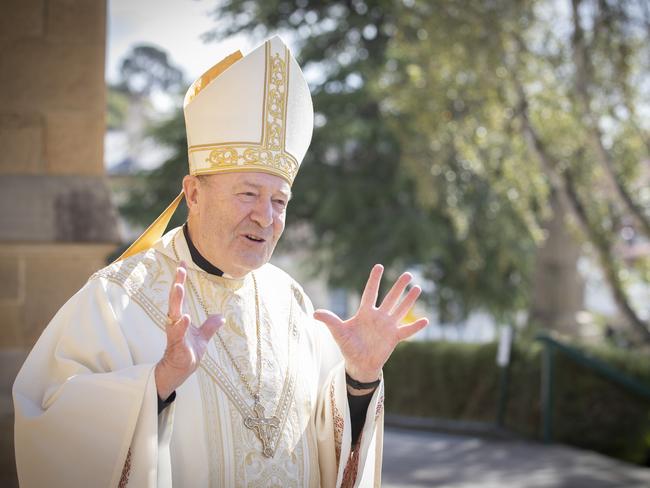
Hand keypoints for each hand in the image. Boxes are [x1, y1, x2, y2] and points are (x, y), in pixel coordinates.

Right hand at [155, 262, 223, 399]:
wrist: (180, 371)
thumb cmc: (188, 353)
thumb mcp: (203, 338)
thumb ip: (210, 326)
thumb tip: (220, 316)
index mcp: (181, 318)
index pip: (180, 295)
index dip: (180, 279)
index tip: (182, 263)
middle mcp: (176, 322)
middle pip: (175, 300)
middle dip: (177, 284)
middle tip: (179, 269)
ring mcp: (175, 333)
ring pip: (174, 314)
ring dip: (176, 301)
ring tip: (178, 287)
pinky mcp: (176, 345)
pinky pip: (178, 334)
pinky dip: (181, 325)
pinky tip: (185, 317)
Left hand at [314, 264, 428, 391]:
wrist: (358, 364)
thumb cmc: (348, 346)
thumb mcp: (338, 333)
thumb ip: (330, 321)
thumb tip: (314, 313)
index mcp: (365, 313)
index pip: (370, 293)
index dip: (374, 280)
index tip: (379, 266)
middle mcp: (378, 317)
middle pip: (390, 298)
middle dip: (398, 286)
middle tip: (408, 273)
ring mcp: (387, 327)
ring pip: (401, 310)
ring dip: (409, 300)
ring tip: (418, 288)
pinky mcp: (394, 338)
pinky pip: (407, 331)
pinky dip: (415, 327)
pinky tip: (426, 320)